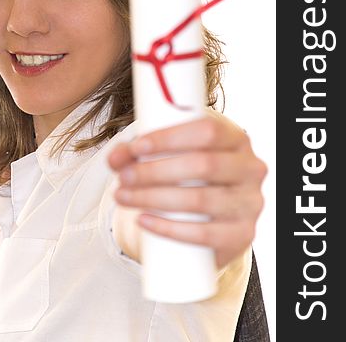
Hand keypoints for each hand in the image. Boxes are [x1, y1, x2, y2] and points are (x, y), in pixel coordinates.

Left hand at [107, 111, 266, 268]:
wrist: (212, 215)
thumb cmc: (189, 174)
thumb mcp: (168, 154)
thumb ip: (137, 152)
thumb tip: (114, 159)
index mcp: (236, 138)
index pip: (208, 131)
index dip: (170, 138)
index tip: (136, 146)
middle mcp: (250, 168)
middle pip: (203, 165)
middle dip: (155, 171)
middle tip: (123, 176)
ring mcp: (250, 203)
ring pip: (200, 199)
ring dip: (154, 198)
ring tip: (123, 196)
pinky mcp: (241, 234)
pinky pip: (204, 234)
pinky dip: (168, 228)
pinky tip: (143, 220)